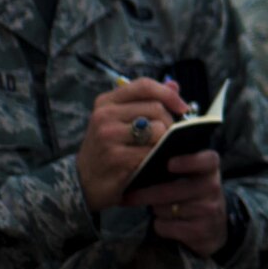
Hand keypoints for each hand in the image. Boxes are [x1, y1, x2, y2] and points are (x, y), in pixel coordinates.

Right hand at [77, 78, 188, 211]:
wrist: (84, 183)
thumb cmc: (108, 150)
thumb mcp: (121, 121)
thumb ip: (147, 102)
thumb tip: (174, 85)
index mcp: (106, 102)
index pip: (144, 86)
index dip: (169, 94)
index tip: (183, 108)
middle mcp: (104, 115)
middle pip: (156, 108)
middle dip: (170, 123)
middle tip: (169, 137)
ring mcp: (109, 136)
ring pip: (158, 129)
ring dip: (165, 141)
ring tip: (157, 150)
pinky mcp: (117, 157)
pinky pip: (153, 151)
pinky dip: (158, 156)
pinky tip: (152, 162)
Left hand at [123, 149, 228, 257]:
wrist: (215, 226)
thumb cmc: (195, 193)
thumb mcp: (195, 175)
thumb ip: (175, 165)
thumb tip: (139, 164)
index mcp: (210, 169)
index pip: (206, 161)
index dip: (188, 162)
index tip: (169, 164)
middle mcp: (212, 187)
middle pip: (171, 190)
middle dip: (145, 194)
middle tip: (127, 196)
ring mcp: (208, 210)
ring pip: (164, 209)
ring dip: (155, 210)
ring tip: (159, 208)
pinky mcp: (200, 231)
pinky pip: (165, 226)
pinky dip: (160, 225)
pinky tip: (167, 222)